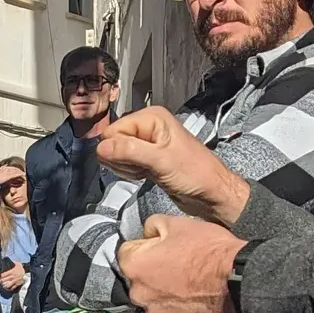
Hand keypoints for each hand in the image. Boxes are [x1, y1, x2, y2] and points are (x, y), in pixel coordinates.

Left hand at [0, 261, 27, 293]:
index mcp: (12, 272)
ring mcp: (15, 281)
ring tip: (2, 285)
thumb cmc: (21, 267)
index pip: (3, 275)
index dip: (0, 276)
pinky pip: (12, 287)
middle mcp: (12, 277)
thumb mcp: (17, 263)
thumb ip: (12, 262)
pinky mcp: (17, 284)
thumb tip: (7, 259)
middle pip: (4, 280)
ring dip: (4, 285)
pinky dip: (9, 288)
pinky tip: (7, 288)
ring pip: (7, 285)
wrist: (28, 272)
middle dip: (0, 281)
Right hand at [94, 107, 250, 226]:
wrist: (211, 194)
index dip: (117, 149)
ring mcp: (146, 143)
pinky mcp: (146, 159)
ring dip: (126, 168)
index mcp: (152, 118)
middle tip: (143, 167)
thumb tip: (102, 147)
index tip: (134, 161)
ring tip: (147, 172)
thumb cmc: (197, 174)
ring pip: (116, 154)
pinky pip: (124, 164)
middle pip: (112, 141)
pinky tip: (146, 175)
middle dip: (121, 159)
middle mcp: (148, 127)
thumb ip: (130, 151)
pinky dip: (131, 172)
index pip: (113, 130)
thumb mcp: (161, 161)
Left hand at [117, 217, 241, 312]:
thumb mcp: (177, 223)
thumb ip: (152, 225)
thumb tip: (148, 233)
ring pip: (153, 299)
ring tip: (187, 283)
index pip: (126, 252)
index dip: (144, 246)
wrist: (238, 278)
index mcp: (134, 265)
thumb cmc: (209, 250)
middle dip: (152, 272)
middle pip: (138, 279)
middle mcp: (138, 293)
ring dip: (164, 292)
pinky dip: (178, 309)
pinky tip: (193, 297)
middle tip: (177, 264)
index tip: (159, 246)